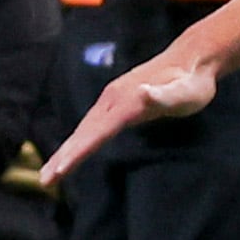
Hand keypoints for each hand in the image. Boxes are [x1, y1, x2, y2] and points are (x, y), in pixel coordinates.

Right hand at [43, 49, 219, 180]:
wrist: (192, 58)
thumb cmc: (194, 82)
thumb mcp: (186, 92)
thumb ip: (165, 95)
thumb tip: (143, 92)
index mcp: (126, 101)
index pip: (97, 132)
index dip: (79, 151)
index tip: (60, 170)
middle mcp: (113, 98)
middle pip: (84, 132)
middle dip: (64, 156)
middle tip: (46, 181)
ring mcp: (112, 98)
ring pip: (84, 128)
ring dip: (66, 150)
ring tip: (51, 173)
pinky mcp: (116, 100)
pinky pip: (92, 125)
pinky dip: (78, 140)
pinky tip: (73, 151)